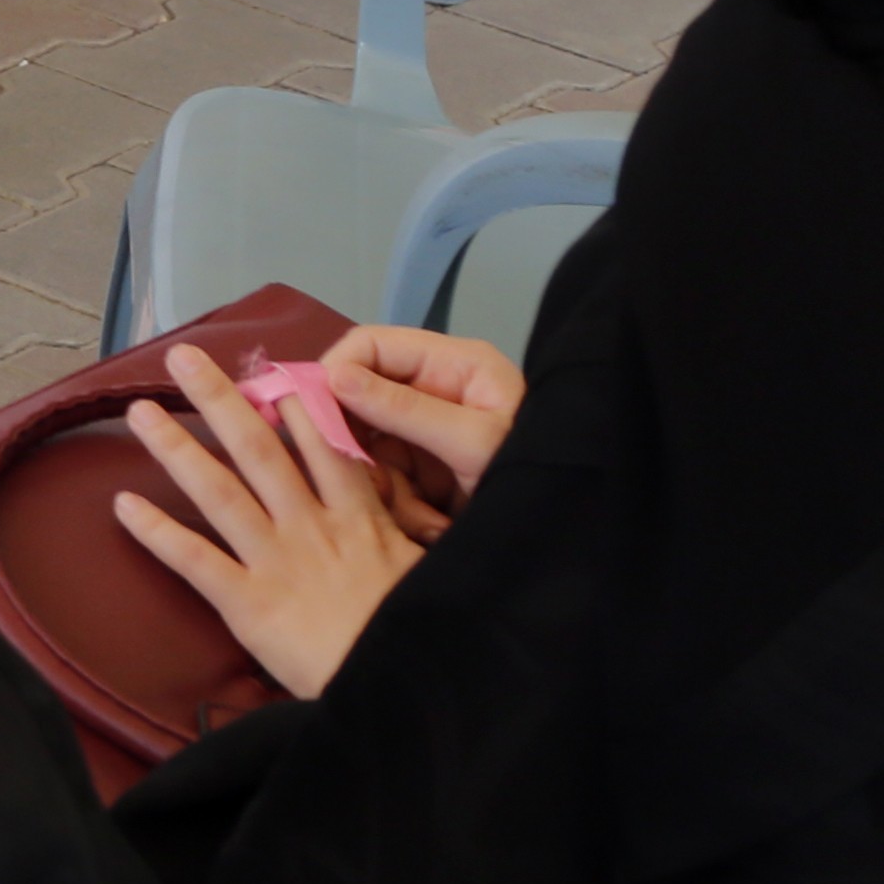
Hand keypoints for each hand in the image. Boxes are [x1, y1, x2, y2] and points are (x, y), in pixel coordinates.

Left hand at [109, 340, 435, 697]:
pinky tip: (122, 505)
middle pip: (259, 451)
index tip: (268, 366)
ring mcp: (275, 562)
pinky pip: (195, 560)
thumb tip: (418, 508)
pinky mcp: (247, 604)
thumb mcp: (428, 570)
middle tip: (182, 358)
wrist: (399, 690)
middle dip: (220, 401)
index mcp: (358, 517)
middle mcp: (311, 527)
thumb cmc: (416, 634)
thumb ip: (406, 533)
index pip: (325, 443)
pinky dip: (157, 532)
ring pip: (219, 491)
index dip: (296, 402)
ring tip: (139, 412)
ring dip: (176, 449)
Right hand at [310, 322, 523, 526]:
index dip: (335, 371)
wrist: (570, 537)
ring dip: (387, 488)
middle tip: (373, 480)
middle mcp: (430, 392)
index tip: (313, 411)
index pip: (370, 346)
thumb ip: (405, 407)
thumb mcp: (472, 439)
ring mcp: (423, 434)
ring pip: (366, 450)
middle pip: (358, 402)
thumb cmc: (530, 467)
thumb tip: (335, 377)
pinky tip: (435, 526)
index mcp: (450, 364)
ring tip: (424, 515)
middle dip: (360, 446)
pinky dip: (402, 509)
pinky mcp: (422, 473)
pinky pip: (385, 483)